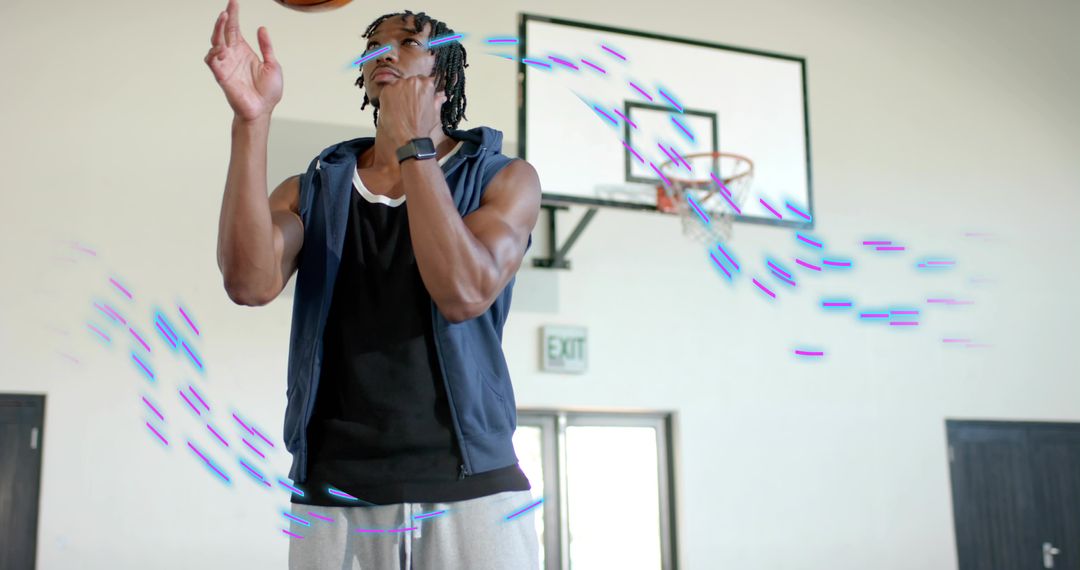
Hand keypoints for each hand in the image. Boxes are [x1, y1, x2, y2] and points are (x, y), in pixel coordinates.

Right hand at [204, 0, 282, 121]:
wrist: (263, 110)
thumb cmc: (268, 92)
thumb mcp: (272, 64)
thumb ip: (266, 47)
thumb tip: (262, 28)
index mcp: (244, 52)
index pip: (235, 29)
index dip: (234, 15)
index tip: (233, 2)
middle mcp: (233, 56)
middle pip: (224, 32)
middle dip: (224, 19)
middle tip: (227, 10)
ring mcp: (226, 65)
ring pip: (215, 43)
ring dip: (217, 30)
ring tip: (224, 19)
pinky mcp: (221, 76)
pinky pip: (212, 61)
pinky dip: (214, 52)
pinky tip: (222, 47)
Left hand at [376, 76, 447, 147]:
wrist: (407, 138)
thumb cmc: (422, 127)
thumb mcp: (434, 113)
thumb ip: (437, 101)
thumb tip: (441, 96)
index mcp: (426, 84)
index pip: (424, 80)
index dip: (421, 89)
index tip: (419, 96)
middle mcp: (412, 81)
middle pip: (411, 81)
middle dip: (410, 90)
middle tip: (409, 103)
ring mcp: (398, 85)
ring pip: (399, 84)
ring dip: (400, 92)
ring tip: (401, 107)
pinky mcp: (386, 91)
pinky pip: (388, 90)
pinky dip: (390, 97)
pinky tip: (393, 107)